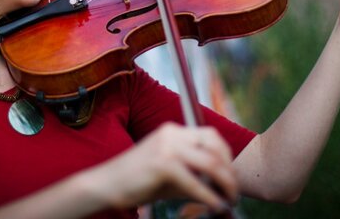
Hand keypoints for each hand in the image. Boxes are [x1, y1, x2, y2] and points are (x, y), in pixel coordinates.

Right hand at [95, 123, 236, 212]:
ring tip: (227, 201)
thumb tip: (221, 189)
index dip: (226, 157)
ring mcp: (167, 146)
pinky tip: (215, 207)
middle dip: (230, 171)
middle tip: (233, 192)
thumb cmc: (136, 182)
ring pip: (211, 163)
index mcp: (173, 131)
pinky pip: (196, 183)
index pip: (211, 136)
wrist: (106, 185)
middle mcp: (171, 133)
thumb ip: (194, 176)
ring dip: (226, 184)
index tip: (230, 177)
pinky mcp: (163, 163)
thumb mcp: (170, 175)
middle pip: (215, 146)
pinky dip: (210, 198)